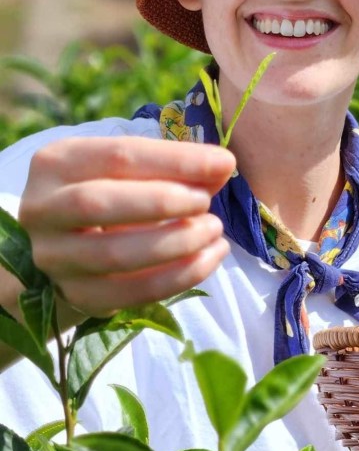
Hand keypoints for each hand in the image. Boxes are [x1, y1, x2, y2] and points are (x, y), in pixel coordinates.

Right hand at [18, 135, 235, 318]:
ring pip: (114, 254)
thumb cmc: (112, 197)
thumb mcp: (132, 172)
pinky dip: (177, 277)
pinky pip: (129, 293)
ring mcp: (53, 257)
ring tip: (214, 231)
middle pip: (99, 203)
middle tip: (207, 203)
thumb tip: (222, 165)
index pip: (117, 155)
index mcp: (56, 162)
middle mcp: (42, 209)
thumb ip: (173, 168)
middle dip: (163, 202)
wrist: (71, 250)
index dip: (175, 160)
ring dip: (175, 243)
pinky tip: (208, 258)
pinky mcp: (75, 295)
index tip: (224, 163)